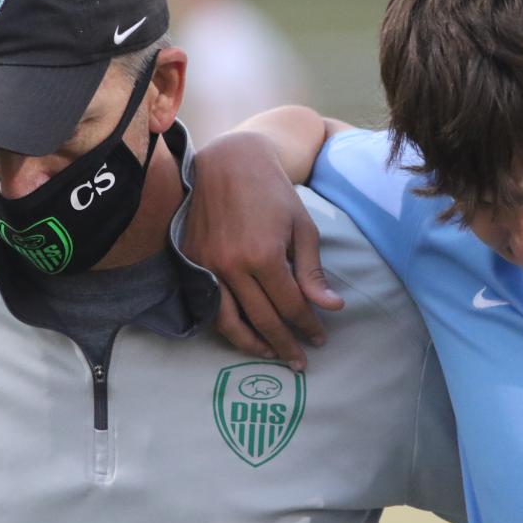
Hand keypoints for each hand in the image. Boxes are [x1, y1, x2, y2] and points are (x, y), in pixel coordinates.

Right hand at [184, 131, 343, 368]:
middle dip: (285, 344)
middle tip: (300, 360)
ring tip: (271, 354)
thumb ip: (312, 272)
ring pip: (229, 322)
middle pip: (263, 320)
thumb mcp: (302, 227)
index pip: (291, 306)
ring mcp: (208, 265)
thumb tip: (331, 307)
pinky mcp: (191, 261)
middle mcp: (232, 266)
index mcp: (264, 256)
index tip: (320, 338)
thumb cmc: (273, 192)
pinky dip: (225, 325)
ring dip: (252, 345)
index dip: (308, 325)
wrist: (229, 162)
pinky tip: (242, 332)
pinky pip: (209, 305)